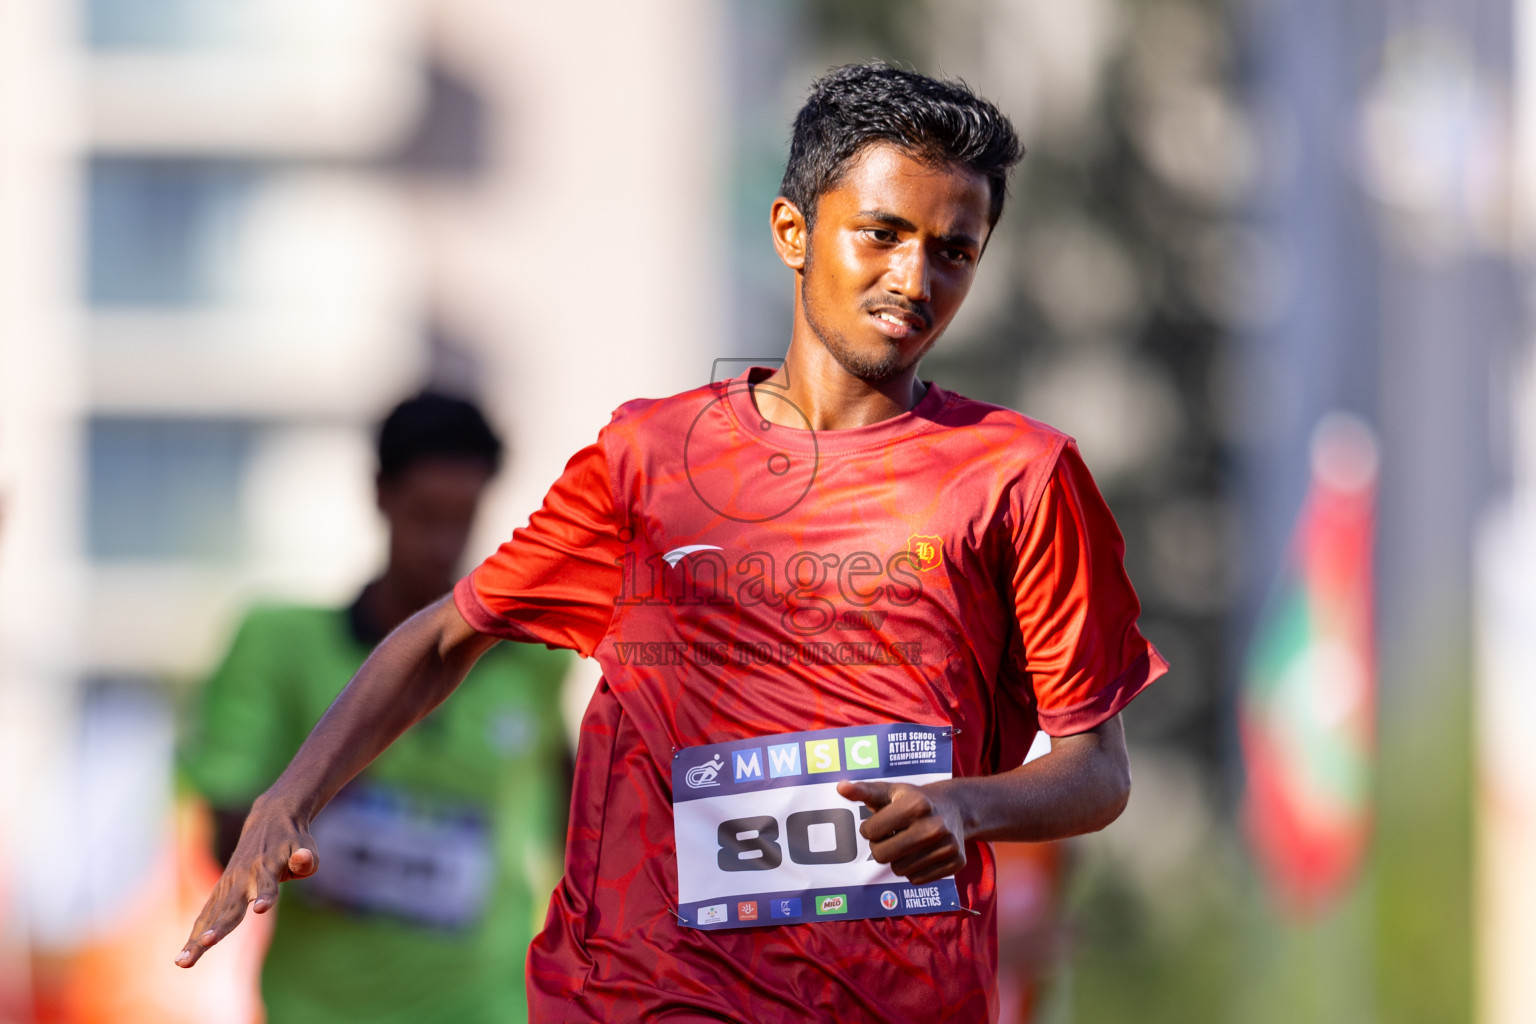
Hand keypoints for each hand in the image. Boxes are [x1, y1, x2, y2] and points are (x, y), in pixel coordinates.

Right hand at [175, 799, 318, 966]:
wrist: (269, 819)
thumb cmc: (293, 841)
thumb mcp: (306, 847)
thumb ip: (306, 858)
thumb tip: (303, 859)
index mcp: (268, 867)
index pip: (267, 885)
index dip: (265, 895)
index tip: (260, 907)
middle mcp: (244, 877)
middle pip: (231, 907)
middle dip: (218, 928)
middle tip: (205, 944)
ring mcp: (229, 884)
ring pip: (212, 915)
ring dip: (197, 938)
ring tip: (183, 961)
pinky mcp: (221, 890)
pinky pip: (207, 915)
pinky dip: (195, 934)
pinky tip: (184, 957)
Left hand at [838, 779, 966, 884]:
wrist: (957, 808)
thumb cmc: (915, 799)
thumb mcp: (890, 790)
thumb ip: (864, 791)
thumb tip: (841, 787)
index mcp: (915, 804)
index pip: (870, 832)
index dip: (869, 829)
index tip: (880, 822)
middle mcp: (934, 826)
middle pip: (882, 856)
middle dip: (880, 847)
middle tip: (891, 836)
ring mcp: (947, 846)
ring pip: (899, 870)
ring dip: (897, 860)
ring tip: (908, 843)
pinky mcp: (955, 863)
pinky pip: (917, 879)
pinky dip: (914, 869)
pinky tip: (922, 852)